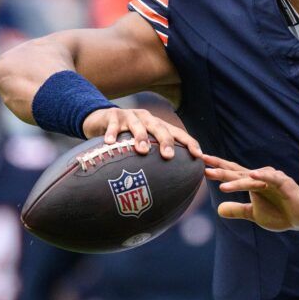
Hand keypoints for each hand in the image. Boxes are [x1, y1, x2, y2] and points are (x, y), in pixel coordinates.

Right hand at [85, 106, 201, 161]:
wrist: (100, 119)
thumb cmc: (125, 137)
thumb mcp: (142, 144)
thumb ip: (154, 157)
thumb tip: (170, 184)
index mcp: (157, 125)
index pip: (177, 133)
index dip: (189, 142)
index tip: (198, 156)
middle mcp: (146, 118)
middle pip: (159, 128)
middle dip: (166, 141)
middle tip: (169, 156)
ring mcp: (129, 116)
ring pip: (137, 125)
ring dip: (140, 137)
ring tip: (142, 150)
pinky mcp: (112, 115)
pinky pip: (113, 125)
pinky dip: (112, 133)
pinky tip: (109, 143)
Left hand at [204, 154, 298, 232]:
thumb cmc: (281, 214)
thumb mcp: (255, 215)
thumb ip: (238, 210)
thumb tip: (218, 209)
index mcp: (253, 183)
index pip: (232, 172)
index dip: (217, 167)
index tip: (201, 163)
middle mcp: (260, 177)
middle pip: (237, 172)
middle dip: (220, 169)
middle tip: (203, 165)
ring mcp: (272, 178)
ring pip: (251, 178)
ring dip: (236, 180)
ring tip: (220, 184)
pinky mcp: (284, 183)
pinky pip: (272, 178)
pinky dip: (262, 176)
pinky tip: (252, 175)